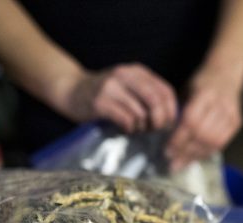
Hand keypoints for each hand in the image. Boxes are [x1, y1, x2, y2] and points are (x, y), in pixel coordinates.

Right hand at [61, 63, 177, 133]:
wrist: (71, 90)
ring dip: (142, 127)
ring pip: (141, 112)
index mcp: (136, 71)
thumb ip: (146, 95)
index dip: (171, 110)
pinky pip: (125, 119)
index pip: (165, 90)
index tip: (169, 124)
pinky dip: (130, 128)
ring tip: (136, 129)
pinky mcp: (100, 102)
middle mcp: (125, 75)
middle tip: (154, 130)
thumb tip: (170, 118)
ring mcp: (111, 87)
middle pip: (155, 100)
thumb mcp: (127, 87)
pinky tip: (126, 129)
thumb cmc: (103, 94)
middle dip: (160, 120)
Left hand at [166, 68, 242, 171]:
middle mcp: (221, 104)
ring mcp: (231, 114)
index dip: (178, 139)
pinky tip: (195, 158)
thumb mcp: (186, 91)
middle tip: (172, 162)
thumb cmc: (201, 82)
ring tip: (181, 164)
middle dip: (185, 151)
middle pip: (202, 134)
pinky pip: (221, 143)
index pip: (191, 122)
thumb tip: (164, 136)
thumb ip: (178, 112)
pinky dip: (206, 153)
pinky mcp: (237, 123)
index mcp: (205, 94)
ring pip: (212, 142)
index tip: (167, 150)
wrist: (227, 72)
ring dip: (195, 156)